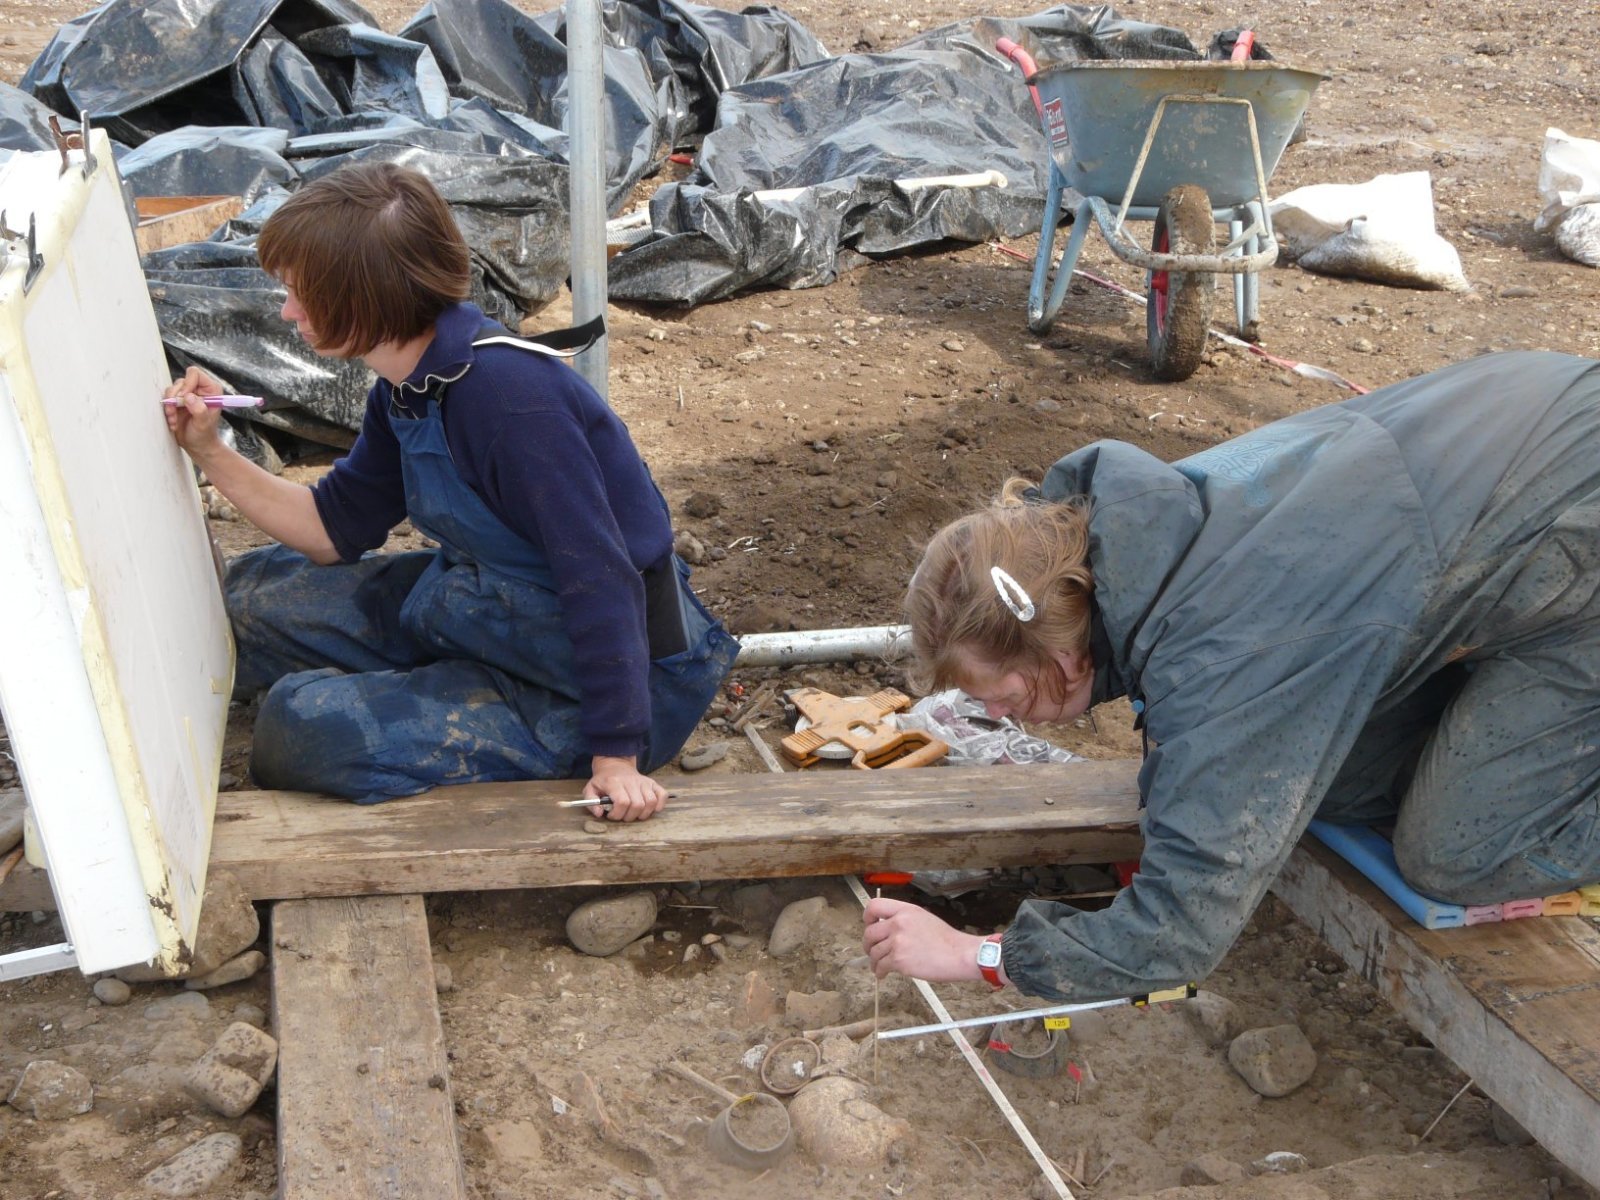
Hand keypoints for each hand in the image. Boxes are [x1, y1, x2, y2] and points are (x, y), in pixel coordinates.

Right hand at [162, 366, 225, 461]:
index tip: (184, 398)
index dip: (187, 384)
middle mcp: (199, 389)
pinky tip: (173, 422)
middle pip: (180, 381)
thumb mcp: (203, 424)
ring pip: (171, 390)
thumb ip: (199, 410)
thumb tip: (189, 397)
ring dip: (169, 406)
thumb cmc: (204, 435)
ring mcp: (187, 394)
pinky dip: (167, 410)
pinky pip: (166, 399)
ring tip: (174, 419)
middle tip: (175, 412)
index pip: (195, 374)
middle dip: (175, 397)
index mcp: (211, 390)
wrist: (197, 445)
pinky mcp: (177, 401)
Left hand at [585, 755, 666, 821]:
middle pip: (637, 805)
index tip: (612, 815)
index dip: (618, 814)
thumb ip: (591, 802)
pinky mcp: (652, 783)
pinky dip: (659, 805)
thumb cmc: (603, 780)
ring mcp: (643, 781)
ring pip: (651, 802)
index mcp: (615, 782)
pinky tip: (650, 809)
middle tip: (623, 815)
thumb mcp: (590, 789)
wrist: (615, 764)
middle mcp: (631, 781)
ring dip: (644, 813)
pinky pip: (662, 795)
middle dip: (630, 816)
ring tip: (635, 814)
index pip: (623, 802)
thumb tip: (599, 814)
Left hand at [862, 897, 1005, 985]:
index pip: (874, 906)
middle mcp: (898, 923)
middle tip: (872, 951)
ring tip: (880, 966)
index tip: (869, 925)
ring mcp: (898, 942)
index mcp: (905, 910)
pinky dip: (879, 972)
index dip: (867, 917)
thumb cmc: (946, 940)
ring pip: (874, 952)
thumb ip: (903, 920)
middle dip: (868, 945)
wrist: (959, 955)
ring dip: (874, 961)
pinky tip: (883, 974)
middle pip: (869, 933)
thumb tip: (887, 928)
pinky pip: (880, 966)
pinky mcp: (899, 960)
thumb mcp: (923, 918)